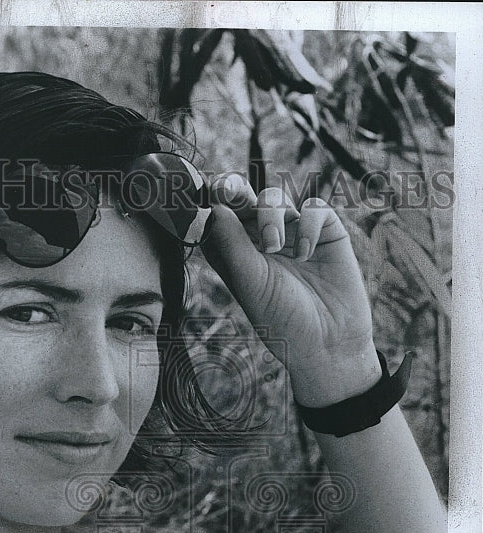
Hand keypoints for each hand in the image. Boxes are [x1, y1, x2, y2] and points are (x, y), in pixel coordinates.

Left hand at [203, 175, 379, 406]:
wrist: (329, 342)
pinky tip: (306, 255)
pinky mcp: (325, 232)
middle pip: (243, 201)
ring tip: (274, 247)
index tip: (203, 194)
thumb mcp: (251, 285)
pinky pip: (313, 208)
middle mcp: (261, 242)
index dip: (209, 203)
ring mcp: (293, 234)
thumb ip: (232, 245)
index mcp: (236, 256)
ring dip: (270, 216)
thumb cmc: (284, 321)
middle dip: (233, 191)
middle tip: (227, 190)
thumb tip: (214, 206)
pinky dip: (308, 225)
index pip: (217, 220)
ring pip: (274, 199)